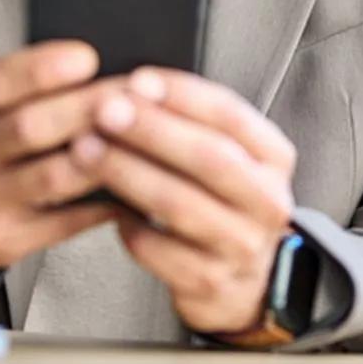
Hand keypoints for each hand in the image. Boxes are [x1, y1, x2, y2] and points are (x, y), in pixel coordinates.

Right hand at [0, 41, 125, 267]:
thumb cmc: (6, 136)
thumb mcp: (7, 98)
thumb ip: (45, 83)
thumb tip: (111, 68)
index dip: (41, 70)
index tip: (87, 58)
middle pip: (28, 128)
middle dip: (87, 109)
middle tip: (133, 96)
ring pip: (50, 177)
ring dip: (102, 156)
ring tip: (140, 140)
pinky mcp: (2, 238)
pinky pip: (64, 221)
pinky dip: (104, 202)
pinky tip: (133, 186)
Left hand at [81, 68, 296, 334]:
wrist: (242, 279)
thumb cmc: (223, 199)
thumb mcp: (229, 155)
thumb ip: (195, 122)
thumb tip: (136, 87)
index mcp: (273, 157)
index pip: (230, 115)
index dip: (182, 94)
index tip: (139, 80)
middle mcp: (267, 201)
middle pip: (208, 158)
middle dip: (151, 129)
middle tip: (106, 110)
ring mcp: (242, 246)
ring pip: (178, 204)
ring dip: (127, 172)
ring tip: (89, 150)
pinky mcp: (211, 283)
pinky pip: (159, 250)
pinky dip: (128, 225)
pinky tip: (108, 206)